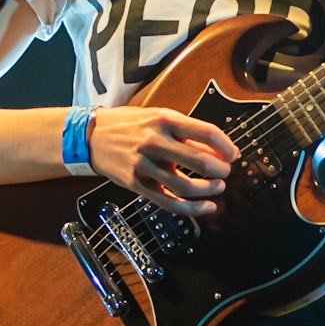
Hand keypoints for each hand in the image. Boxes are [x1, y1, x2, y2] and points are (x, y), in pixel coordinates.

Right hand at [86, 105, 239, 216]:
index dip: (225, 146)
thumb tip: (218, 149)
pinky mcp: (136, 184)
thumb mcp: (158, 118)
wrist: (90, 136)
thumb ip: (186, 133)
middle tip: (226, 172)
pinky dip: (191, 208)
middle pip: (199, 160)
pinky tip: (205, 207)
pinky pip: (168, 201)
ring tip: (218, 188)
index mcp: (164, 119)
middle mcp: (154, 141)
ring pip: (185, 185)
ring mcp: (143, 164)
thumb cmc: (129, 125)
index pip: (205, 132)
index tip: (234, 154)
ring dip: (208, 190)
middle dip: (220, 170)